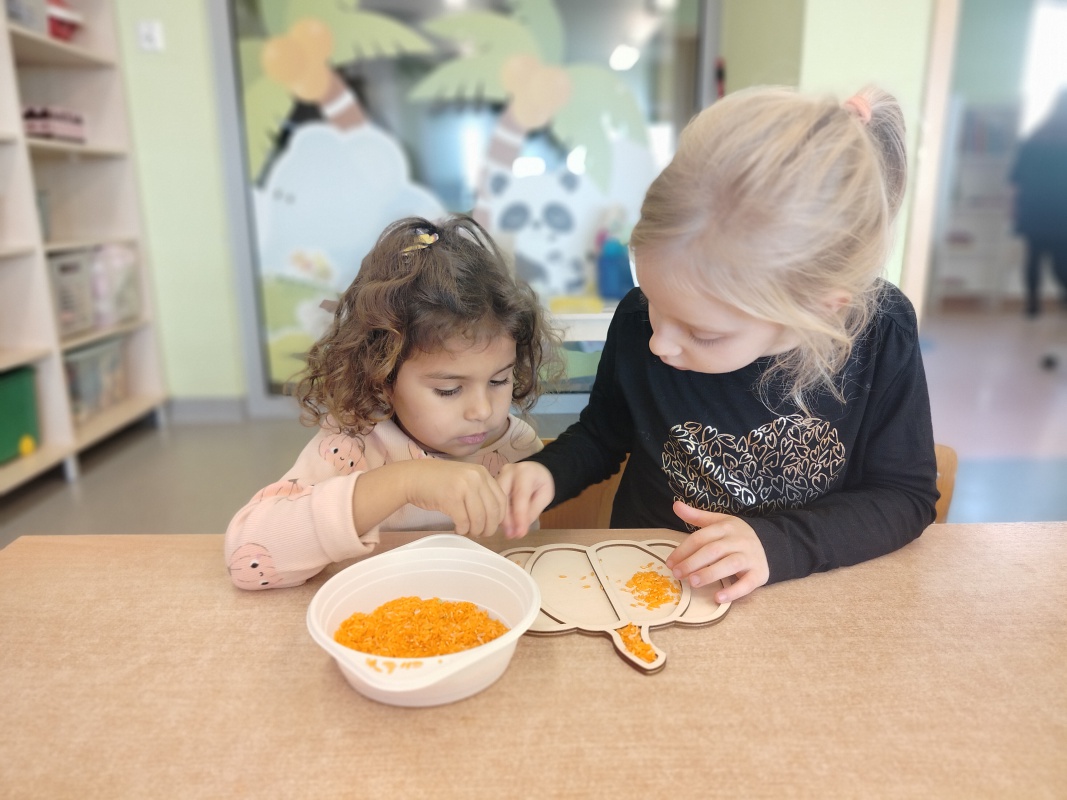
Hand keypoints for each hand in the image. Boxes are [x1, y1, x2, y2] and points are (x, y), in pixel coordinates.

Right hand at [353, 459, 506, 537]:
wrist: (413, 477)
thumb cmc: (439, 482)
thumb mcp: (465, 480)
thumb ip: (481, 492)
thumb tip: (496, 518)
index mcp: (482, 473)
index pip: (502, 500)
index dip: (500, 518)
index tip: (492, 526)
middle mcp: (476, 478)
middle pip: (494, 511)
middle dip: (489, 528)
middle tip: (481, 534)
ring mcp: (463, 487)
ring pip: (480, 518)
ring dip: (475, 530)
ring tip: (469, 531)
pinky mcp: (451, 498)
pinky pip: (464, 521)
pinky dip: (462, 529)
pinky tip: (458, 528)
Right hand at [497, 462, 554, 537]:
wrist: (536, 470)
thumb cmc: (542, 483)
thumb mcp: (545, 497)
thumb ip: (532, 512)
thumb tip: (519, 531)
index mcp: (525, 471)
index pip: (520, 495)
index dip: (519, 516)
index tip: (519, 534)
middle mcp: (509, 470)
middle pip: (503, 497)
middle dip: (506, 519)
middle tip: (511, 535)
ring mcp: (498, 475)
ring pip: (494, 499)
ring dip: (500, 518)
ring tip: (508, 532)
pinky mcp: (492, 482)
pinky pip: (493, 499)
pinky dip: (498, 513)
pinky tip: (503, 524)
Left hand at [664, 501, 769, 603]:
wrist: (769, 543)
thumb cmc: (734, 535)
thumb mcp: (717, 522)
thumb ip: (696, 516)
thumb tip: (676, 505)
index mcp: (726, 527)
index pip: (701, 538)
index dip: (683, 550)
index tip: (670, 563)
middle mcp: (739, 540)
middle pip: (713, 550)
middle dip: (693, 562)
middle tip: (677, 574)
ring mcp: (750, 557)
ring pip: (730, 564)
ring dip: (710, 574)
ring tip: (693, 583)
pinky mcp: (760, 573)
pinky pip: (747, 583)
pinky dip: (733, 591)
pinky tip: (718, 598)